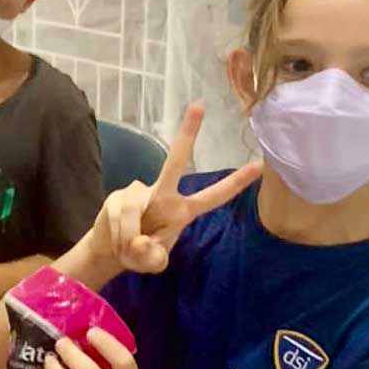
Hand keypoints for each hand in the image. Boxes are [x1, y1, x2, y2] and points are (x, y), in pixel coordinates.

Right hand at [88, 104, 262, 273]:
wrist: (109, 251)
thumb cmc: (139, 254)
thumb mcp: (152, 263)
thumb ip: (153, 257)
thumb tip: (140, 241)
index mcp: (182, 212)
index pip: (213, 197)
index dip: (235, 183)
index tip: (259, 165)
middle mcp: (163, 195)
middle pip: (175, 163)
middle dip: (187, 134)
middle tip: (199, 106)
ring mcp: (139, 191)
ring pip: (135, 209)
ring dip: (129, 236)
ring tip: (127, 247)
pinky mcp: (117, 196)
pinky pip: (119, 216)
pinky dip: (118, 234)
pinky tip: (117, 239)